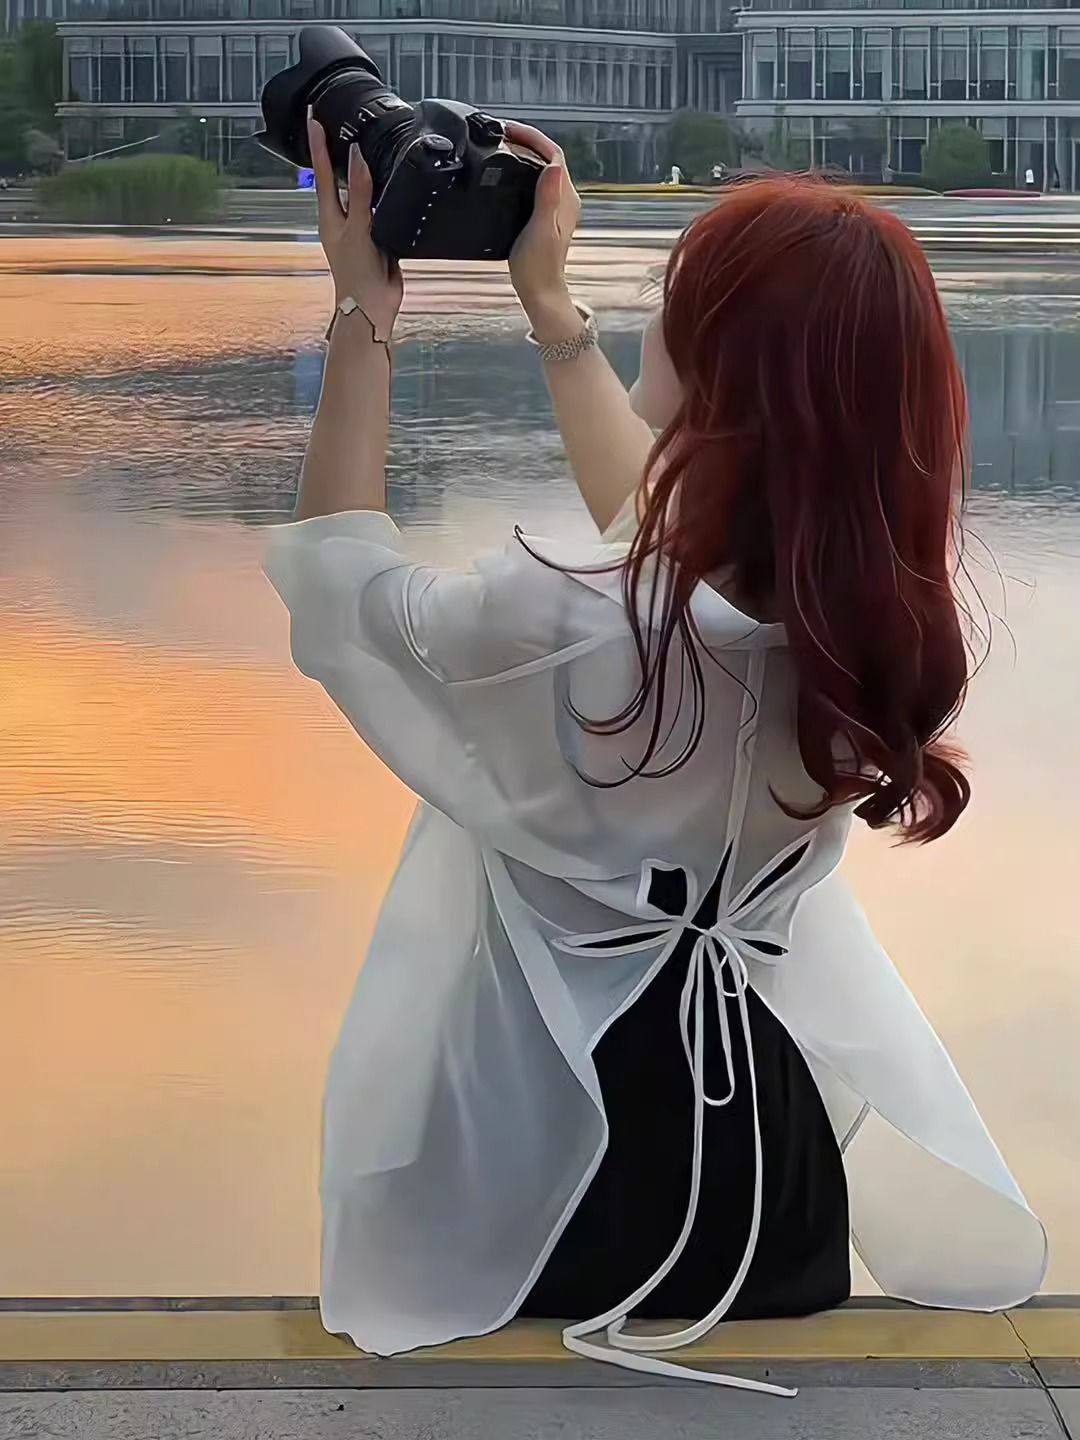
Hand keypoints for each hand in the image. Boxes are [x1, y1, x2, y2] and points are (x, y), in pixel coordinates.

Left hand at [308, 111, 402, 341]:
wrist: (372, 308)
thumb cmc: (357, 274)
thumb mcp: (359, 229)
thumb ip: (359, 192)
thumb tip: (356, 155)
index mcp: (330, 215)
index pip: (321, 170)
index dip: (318, 142)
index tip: (313, 115)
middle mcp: (342, 218)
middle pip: (337, 176)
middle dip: (335, 150)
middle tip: (333, 120)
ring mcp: (359, 227)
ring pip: (358, 190)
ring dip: (359, 168)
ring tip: (360, 140)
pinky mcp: (377, 236)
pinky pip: (378, 206)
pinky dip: (381, 190)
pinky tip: (389, 181)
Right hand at [506, 122, 581, 332]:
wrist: (539, 292)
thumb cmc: (539, 266)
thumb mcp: (540, 230)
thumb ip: (548, 197)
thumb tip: (554, 165)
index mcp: (566, 198)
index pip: (554, 155)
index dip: (533, 137)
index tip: (509, 130)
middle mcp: (564, 198)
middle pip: (547, 158)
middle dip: (525, 141)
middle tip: (498, 134)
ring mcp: (555, 206)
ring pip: (540, 169)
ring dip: (522, 155)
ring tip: (498, 147)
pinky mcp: (544, 215)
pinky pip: (534, 183)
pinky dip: (520, 172)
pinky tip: (504, 174)